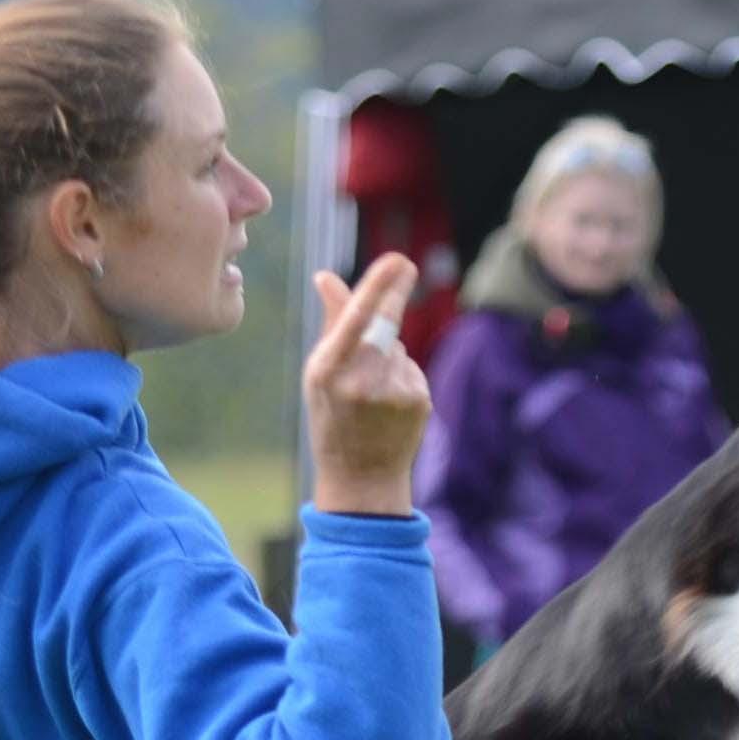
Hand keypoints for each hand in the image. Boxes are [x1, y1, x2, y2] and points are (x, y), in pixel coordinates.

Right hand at [304, 256, 432, 518]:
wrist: (361, 478)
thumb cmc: (332, 418)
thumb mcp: (320, 372)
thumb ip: (332, 322)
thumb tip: (326, 276)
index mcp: (327, 370)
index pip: (357, 319)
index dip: (379, 287)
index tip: (398, 261)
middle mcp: (360, 381)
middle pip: (385, 322)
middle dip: (393, 293)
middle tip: (404, 266)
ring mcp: (392, 393)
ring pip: (396, 347)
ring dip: (388, 355)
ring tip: (371, 392)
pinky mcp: (418, 400)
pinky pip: (411, 368)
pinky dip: (402, 377)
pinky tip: (389, 405)